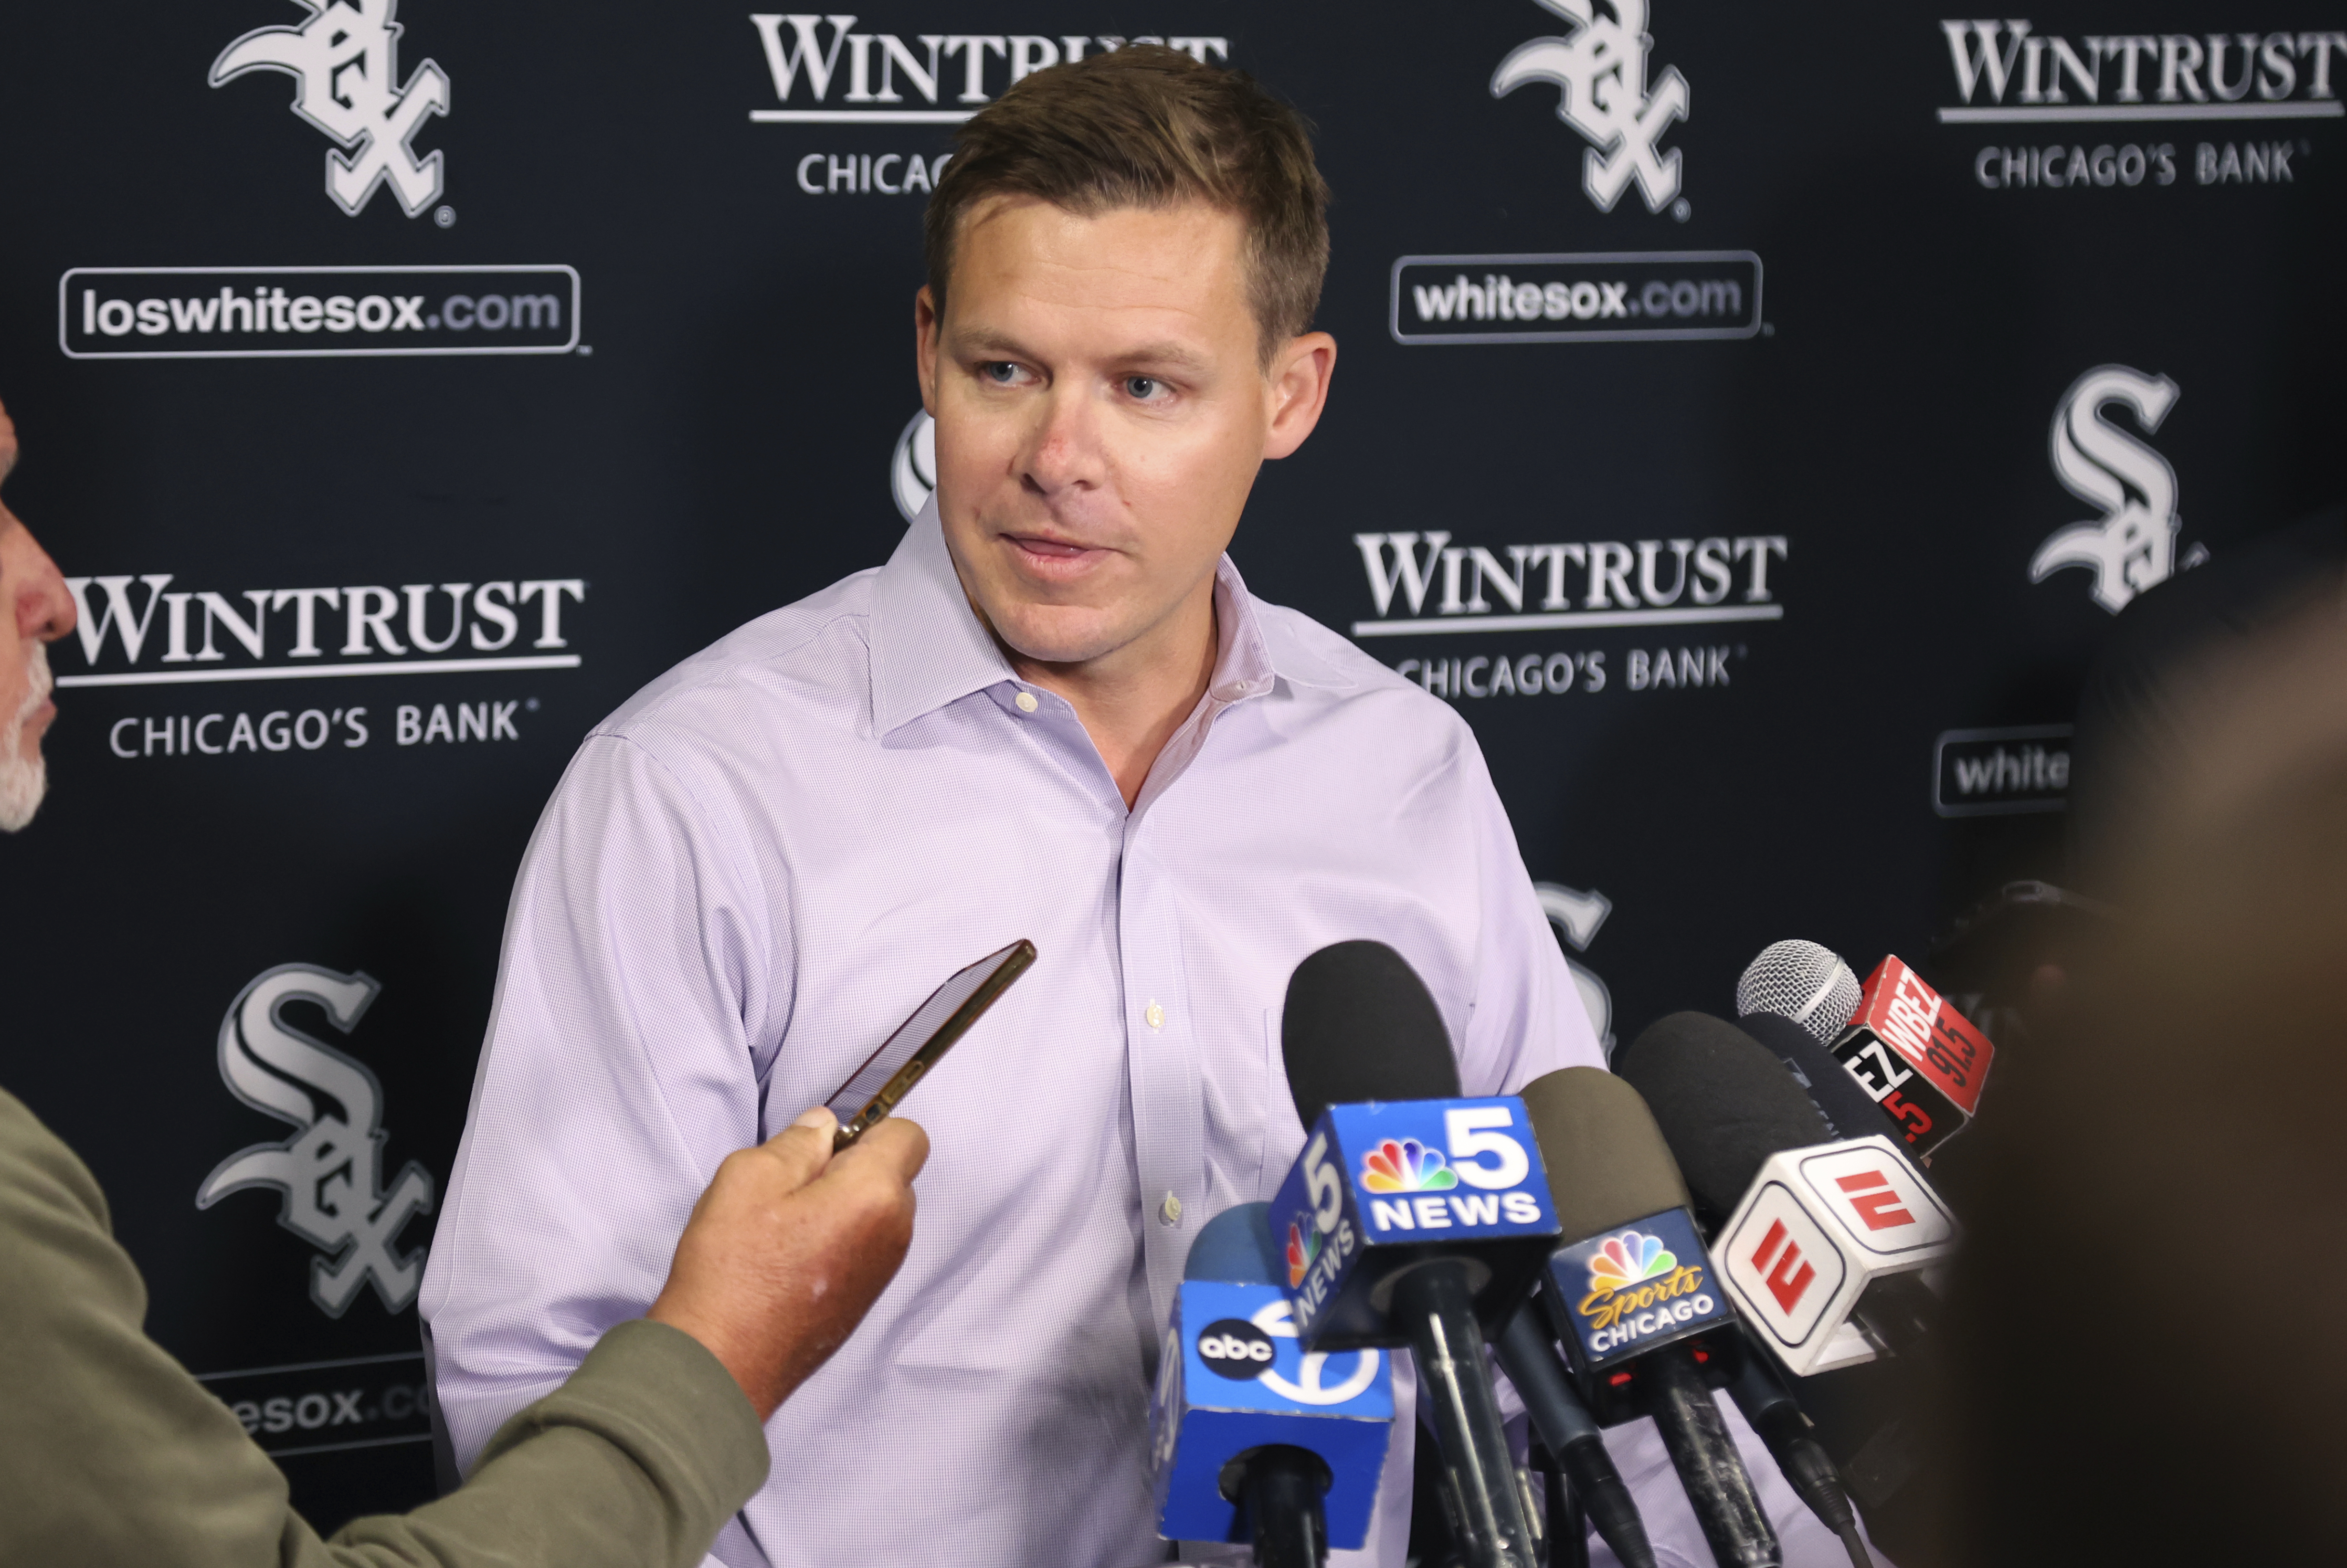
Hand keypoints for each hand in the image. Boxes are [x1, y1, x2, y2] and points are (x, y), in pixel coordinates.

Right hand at [647, 1108, 927, 1420]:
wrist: (719, 1364)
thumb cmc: (732, 1274)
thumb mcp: (750, 1177)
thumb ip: (797, 1142)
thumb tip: (823, 1128)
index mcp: (874, 1196)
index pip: (907, 1135)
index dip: (867, 1128)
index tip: (825, 1141)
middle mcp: (892, 1235)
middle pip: (892, 1176)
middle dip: (851, 1168)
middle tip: (791, 1185)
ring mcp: (880, 1274)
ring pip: (873, 1214)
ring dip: (839, 1207)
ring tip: (781, 1226)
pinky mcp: (861, 1302)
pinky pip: (860, 1251)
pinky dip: (833, 1242)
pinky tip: (784, 1257)